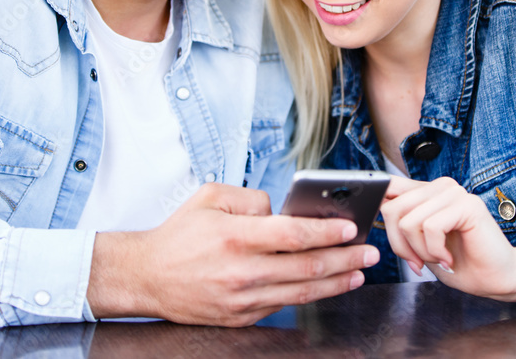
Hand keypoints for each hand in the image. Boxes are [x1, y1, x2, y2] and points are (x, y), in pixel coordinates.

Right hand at [87, 183, 378, 325]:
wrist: (147, 277)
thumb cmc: (179, 234)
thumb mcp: (210, 197)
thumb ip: (252, 199)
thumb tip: (284, 212)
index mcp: (235, 237)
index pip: (294, 235)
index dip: (327, 232)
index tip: (350, 228)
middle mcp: (242, 272)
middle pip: (307, 267)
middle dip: (345, 259)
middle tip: (369, 252)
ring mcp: (242, 300)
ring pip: (302, 292)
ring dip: (336, 282)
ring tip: (358, 272)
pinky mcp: (241, 318)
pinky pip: (283, 306)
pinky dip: (310, 296)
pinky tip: (327, 286)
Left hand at [380, 176, 515, 302]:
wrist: (495, 279)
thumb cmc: (458, 262)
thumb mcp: (418, 242)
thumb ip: (400, 221)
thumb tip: (374, 207)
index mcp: (426, 191)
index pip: (387, 189)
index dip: (378, 213)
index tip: (389, 237)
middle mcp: (439, 186)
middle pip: (392, 209)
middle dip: (400, 245)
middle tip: (419, 262)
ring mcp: (454, 193)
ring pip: (409, 221)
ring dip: (421, 251)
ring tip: (439, 258)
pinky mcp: (467, 205)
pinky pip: (430, 227)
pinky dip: (435, 251)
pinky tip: (449, 258)